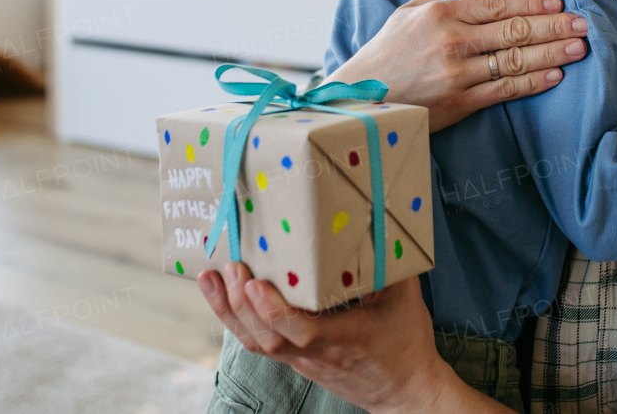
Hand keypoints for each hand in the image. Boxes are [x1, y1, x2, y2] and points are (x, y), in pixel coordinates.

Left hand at [199, 265, 512, 413]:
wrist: (404, 391)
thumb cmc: (406, 345)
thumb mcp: (406, 301)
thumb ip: (391, 265)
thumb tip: (382, 224)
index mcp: (345, 337)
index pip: (302, 331)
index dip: (273, 310)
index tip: (254, 283)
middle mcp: (316, 353)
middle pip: (268, 337)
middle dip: (241, 303)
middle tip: (229, 266)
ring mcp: (302, 360)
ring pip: (257, 342)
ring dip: (228, 311)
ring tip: (210, 279)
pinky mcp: (296, 360)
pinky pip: (259, 343)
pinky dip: (237, 320)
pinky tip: (224, 297)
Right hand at [327, 0, 589, 130]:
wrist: (362, 100)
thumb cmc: (387, 52)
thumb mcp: (409, 11)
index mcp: (441, 13)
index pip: (497, 4)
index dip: (531, 2)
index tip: (558, 0)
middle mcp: (452, 41)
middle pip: (514, 30)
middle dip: (553, 25)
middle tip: (583, 22)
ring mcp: (457, 74)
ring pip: (516, 60)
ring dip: (552, 53)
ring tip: (579, 47)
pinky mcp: (460, 103)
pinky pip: (505, 89)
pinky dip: (533, 82)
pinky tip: (555, 75)